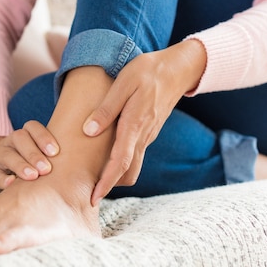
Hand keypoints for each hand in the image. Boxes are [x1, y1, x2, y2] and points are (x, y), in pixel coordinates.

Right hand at [0, 120, 59, 192]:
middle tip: (46, 168)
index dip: (43, 137)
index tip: (56, 152)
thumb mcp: (34, 158)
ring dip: (20, 164)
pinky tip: (11, 184)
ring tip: (32, 176)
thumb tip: (89, 175)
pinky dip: (2, 178)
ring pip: (6, 154)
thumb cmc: (22, 165)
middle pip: (20, 138)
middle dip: (34, 152)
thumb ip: (53, 160)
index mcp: (24, 136)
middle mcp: (9, 142)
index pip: (32, 127)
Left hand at [82, 40, 206, 205]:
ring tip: (93, 179)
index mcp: (135, 124)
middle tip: (88, 195)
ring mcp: (148, 135)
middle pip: (128, 172)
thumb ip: (107, 108)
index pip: (121, 161)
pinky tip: (106, 159)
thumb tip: (88, 131)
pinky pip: (135, 154)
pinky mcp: (148, 132)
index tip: (93, 197)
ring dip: (115, 176)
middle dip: (109, 186)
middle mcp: (143, 135)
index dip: (106, 182)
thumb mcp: (124, 82)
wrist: (179, 69)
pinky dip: (121, 164)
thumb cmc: (148, 71)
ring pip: (132, 165)